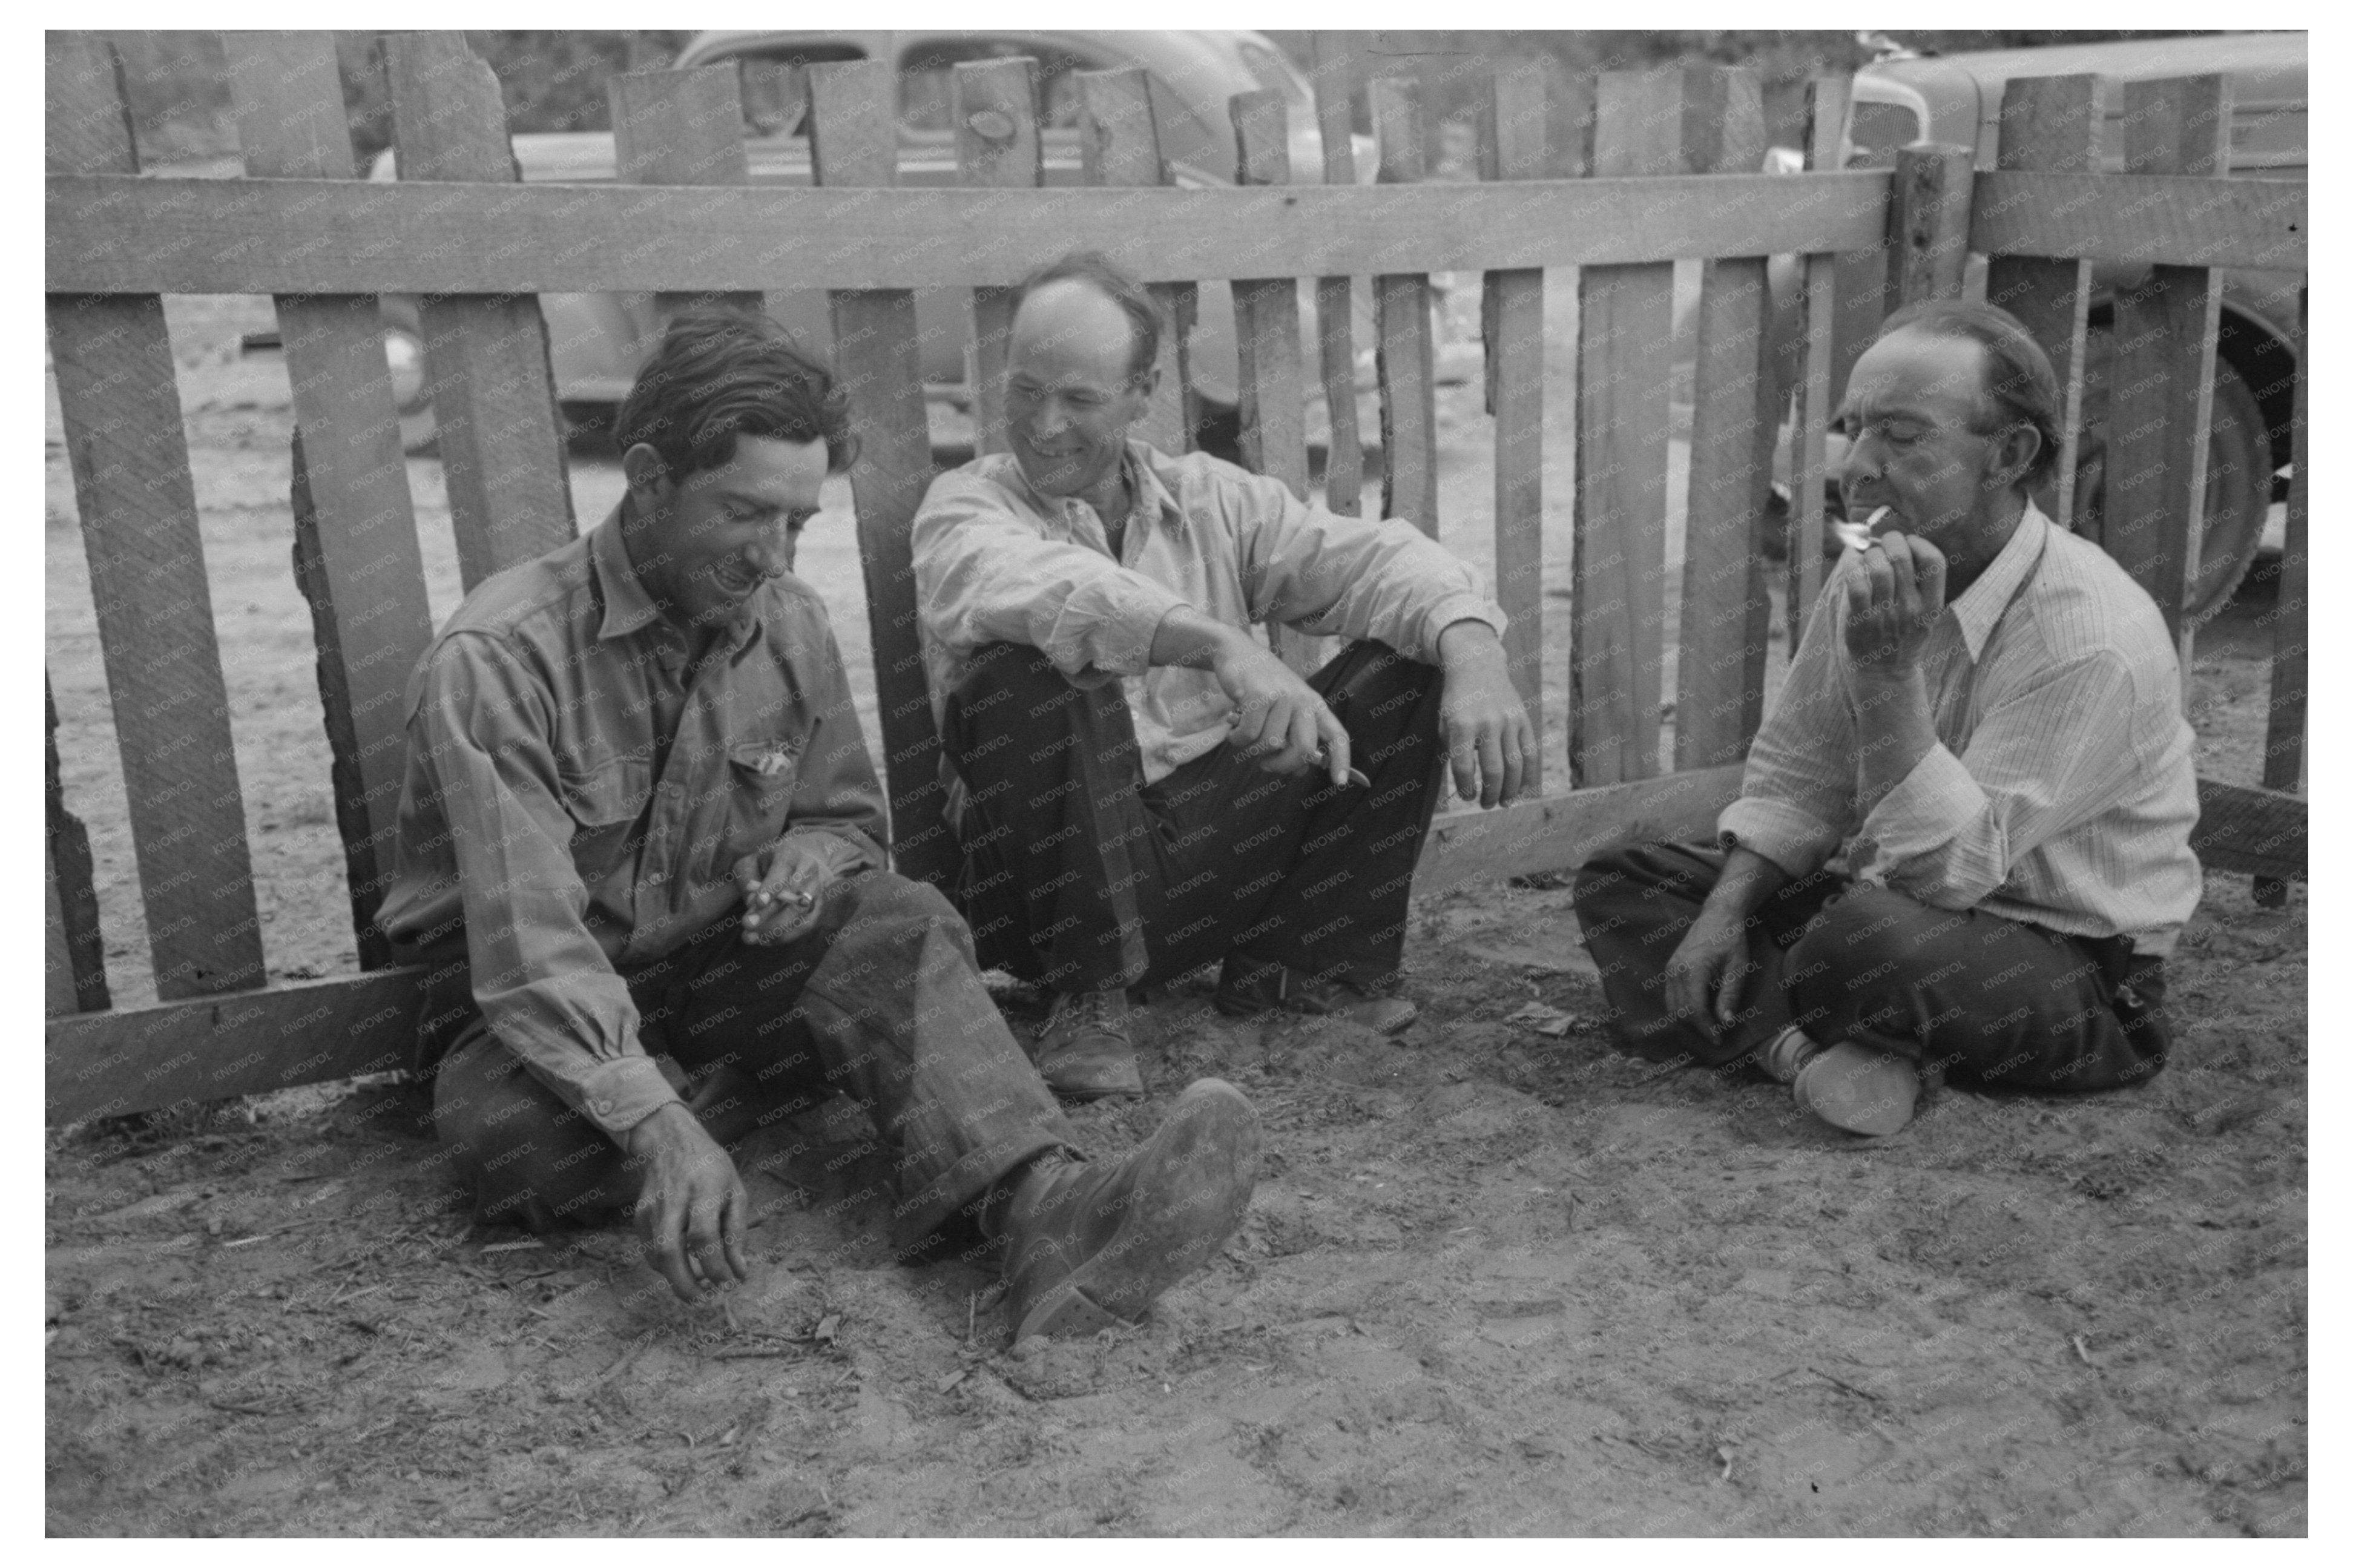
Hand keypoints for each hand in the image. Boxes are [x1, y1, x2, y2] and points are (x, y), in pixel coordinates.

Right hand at [621, 1102, 749, 1302]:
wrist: (670, 1141)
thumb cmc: (712, 1168)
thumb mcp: (736, 1192)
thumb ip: (737, 1233)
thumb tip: (740, 1272)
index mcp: (704, 1190)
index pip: (704, 1236)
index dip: (715, 1266)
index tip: (728, 1282)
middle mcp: (675, 1199)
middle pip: (670, 1249)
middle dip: (684, 1283)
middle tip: (701, 1300)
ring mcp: (652, 1207)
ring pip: (656, 1254)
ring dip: (674, 1278)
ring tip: (696, 1287)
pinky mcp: (639, 1214)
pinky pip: (649, 1249)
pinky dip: (664, 1265)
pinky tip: (681, 1267)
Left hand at [733, 835, 846, 945]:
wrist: (790, 867)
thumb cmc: (763, 866)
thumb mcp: (748, 865)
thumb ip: (747, 880)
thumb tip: (753, 904)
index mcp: (790, 854)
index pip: (784, 870)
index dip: (772, 887)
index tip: (758, 902)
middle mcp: (809, 870)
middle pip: (794, 896)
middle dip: (769, 914)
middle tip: (747, 925)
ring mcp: (817, 889)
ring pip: (801, 914)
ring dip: (776, 929)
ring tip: (751, 938)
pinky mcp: (819, 907)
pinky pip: (806, 925)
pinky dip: (785, 936)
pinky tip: (766, 940)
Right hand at [1213, 638, 1352, 785]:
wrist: (1236, 651)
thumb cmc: (1260, 685)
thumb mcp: (1284, 710)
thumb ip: (1294, 738)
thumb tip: (1299, 772)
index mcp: (1314, 705)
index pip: (1337, 735)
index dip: (1341, 760)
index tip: (1340, 782)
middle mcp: (1302, 700)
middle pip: (1304, 750)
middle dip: (1283, 766)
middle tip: (1267, 766)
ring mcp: (1281, 696)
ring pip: (1271, 745)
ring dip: (1252, 749)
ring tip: (1244, 735)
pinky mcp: (1258, 695)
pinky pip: (1248, 735)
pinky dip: (1237, 739)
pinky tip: (1232, 729)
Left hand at [1437, 623, 1535, 807]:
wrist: (1477, 665)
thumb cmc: (1456, 700)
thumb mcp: (1444, 722)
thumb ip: (1452, 750)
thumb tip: (1466, 782)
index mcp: (1462, 724)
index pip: (1464, 767)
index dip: (1466, 788)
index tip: (1468, 796)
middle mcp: (1487, 722)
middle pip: (1493, 769)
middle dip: (1490, 794)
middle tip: (1486, 805)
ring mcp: (1508, 720)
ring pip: (1515, 765)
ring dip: (1510, 790)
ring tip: (1504, 803)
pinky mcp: (1523, 719)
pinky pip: (1530, 752)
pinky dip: (1528, 775)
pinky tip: (1522, 789)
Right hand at [1661, 910, 1750, 1033]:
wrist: (1717, 916)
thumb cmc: (1731, 940)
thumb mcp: (1738, 967)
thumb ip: (1730, 995)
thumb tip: (1725, 1022)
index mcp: (1693, 970)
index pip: (1695, 1009)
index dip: (1706, 1028)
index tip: (1719, 1040)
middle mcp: (1675, 971)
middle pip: (1680, 1011)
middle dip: (1697, 1028)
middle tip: (1716, 1036)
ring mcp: (1669, 970)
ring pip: (1672, 1007)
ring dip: (1688, 1021)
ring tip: (1707, 1027)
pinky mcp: (1669, 970)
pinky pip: (1670, 997)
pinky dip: (1682, 1010)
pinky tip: (1698, 1013)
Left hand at [1842, 530, 1946, 673]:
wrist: (1884, 673)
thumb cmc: (1901, 636)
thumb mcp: (1922, 614)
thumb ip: (1915, 582)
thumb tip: (1889, 541)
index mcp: (1932, 605)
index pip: (1935, 562)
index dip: (1919, 543)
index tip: (1909, 543)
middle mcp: (1912, 610)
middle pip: (1901, 558)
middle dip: (1889, 541)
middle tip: (1883, 544)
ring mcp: (1886, 616)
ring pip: (1877, 567)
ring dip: (1869, 554)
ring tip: (1867, 558)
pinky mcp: (1862, 620)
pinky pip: (1856, 583)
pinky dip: (1852, 567)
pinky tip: (1854, 567)